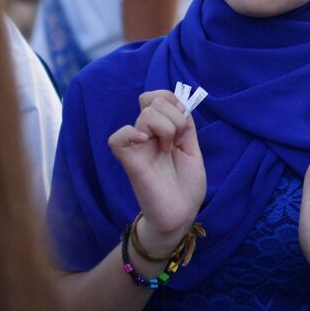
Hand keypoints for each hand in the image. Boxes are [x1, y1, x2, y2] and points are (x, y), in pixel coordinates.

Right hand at [107, 91, 205, 251]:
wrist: (182, 213)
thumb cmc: (186, 184)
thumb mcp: (192, 148)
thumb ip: (185, 125)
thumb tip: (179, 104)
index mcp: (160, 130)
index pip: (157, 97)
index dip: (172, 100)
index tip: (184, 121)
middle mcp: (146, 135)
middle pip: (154, 102)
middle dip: (175, 119)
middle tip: (177, 143)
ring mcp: (137, 147)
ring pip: (146, 115)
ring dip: (167, 129)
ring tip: (168, 150)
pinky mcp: (130, 162)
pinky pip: (117, 139)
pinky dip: (130, 134)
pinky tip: (144, 142)